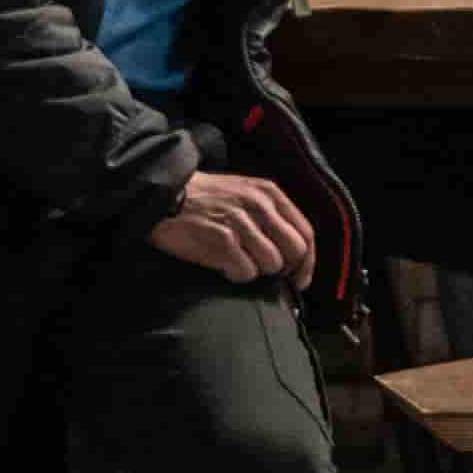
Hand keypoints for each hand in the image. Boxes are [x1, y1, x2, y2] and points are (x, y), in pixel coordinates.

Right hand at [150, 169, 317, 289]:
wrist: (164, 195)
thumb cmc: (205, 200)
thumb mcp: (245, 194)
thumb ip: (270, 217)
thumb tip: (294, 255)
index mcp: (269, 193)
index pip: (306, 233)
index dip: (307, 262)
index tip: (299, 279)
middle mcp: (259, 205)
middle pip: (294, 251)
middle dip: (283, 268)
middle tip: (263, 271)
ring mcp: (241, 220)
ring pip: (271, 263)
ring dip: (256, 270)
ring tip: (236, 262)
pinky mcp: (221, 237)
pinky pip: (246, 271)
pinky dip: (237, 275)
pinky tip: (223, 266)